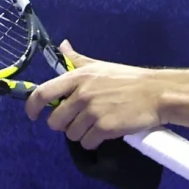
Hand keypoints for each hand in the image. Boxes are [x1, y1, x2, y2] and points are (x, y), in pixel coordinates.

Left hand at [25, 41, 164, 149]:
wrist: (156, 93)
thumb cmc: (128, 79)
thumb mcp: (100, 66)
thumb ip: (77, 59)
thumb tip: (62, 45)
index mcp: (78, 77)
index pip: (43, 93)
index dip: (32, 107)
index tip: (33, 116)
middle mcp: (82, 94)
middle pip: (55, 120)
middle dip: (64, 124)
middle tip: (79, 120)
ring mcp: (92, 112)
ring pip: (71, 134)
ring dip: (81, 134)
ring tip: (95, 125)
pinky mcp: (104, 128)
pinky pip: (87, 143)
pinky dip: (93, 142)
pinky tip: (104, 133)